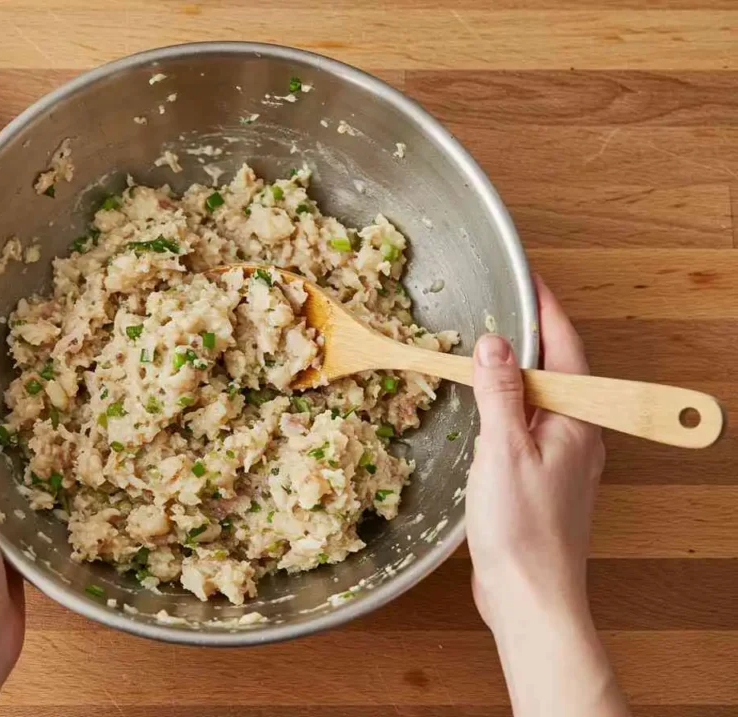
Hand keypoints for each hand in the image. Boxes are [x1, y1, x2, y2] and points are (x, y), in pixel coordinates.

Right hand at [467, 275, 603, 623]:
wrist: (530, 597)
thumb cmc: (521, 528)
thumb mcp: (503, 449)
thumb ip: (500, 393)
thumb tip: (494, 344)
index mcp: (577, 421)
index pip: (566, 347)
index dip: (545, 309)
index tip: (527, 278)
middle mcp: (579, 435)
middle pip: (558, 370)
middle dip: (529, 336)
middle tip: (497, 308)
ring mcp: (564, 459)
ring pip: (542, 400)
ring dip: (515, 374)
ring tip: (482, 353)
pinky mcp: (544, 480)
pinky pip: (529, 427)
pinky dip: (508, 408)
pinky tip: (484, 412)